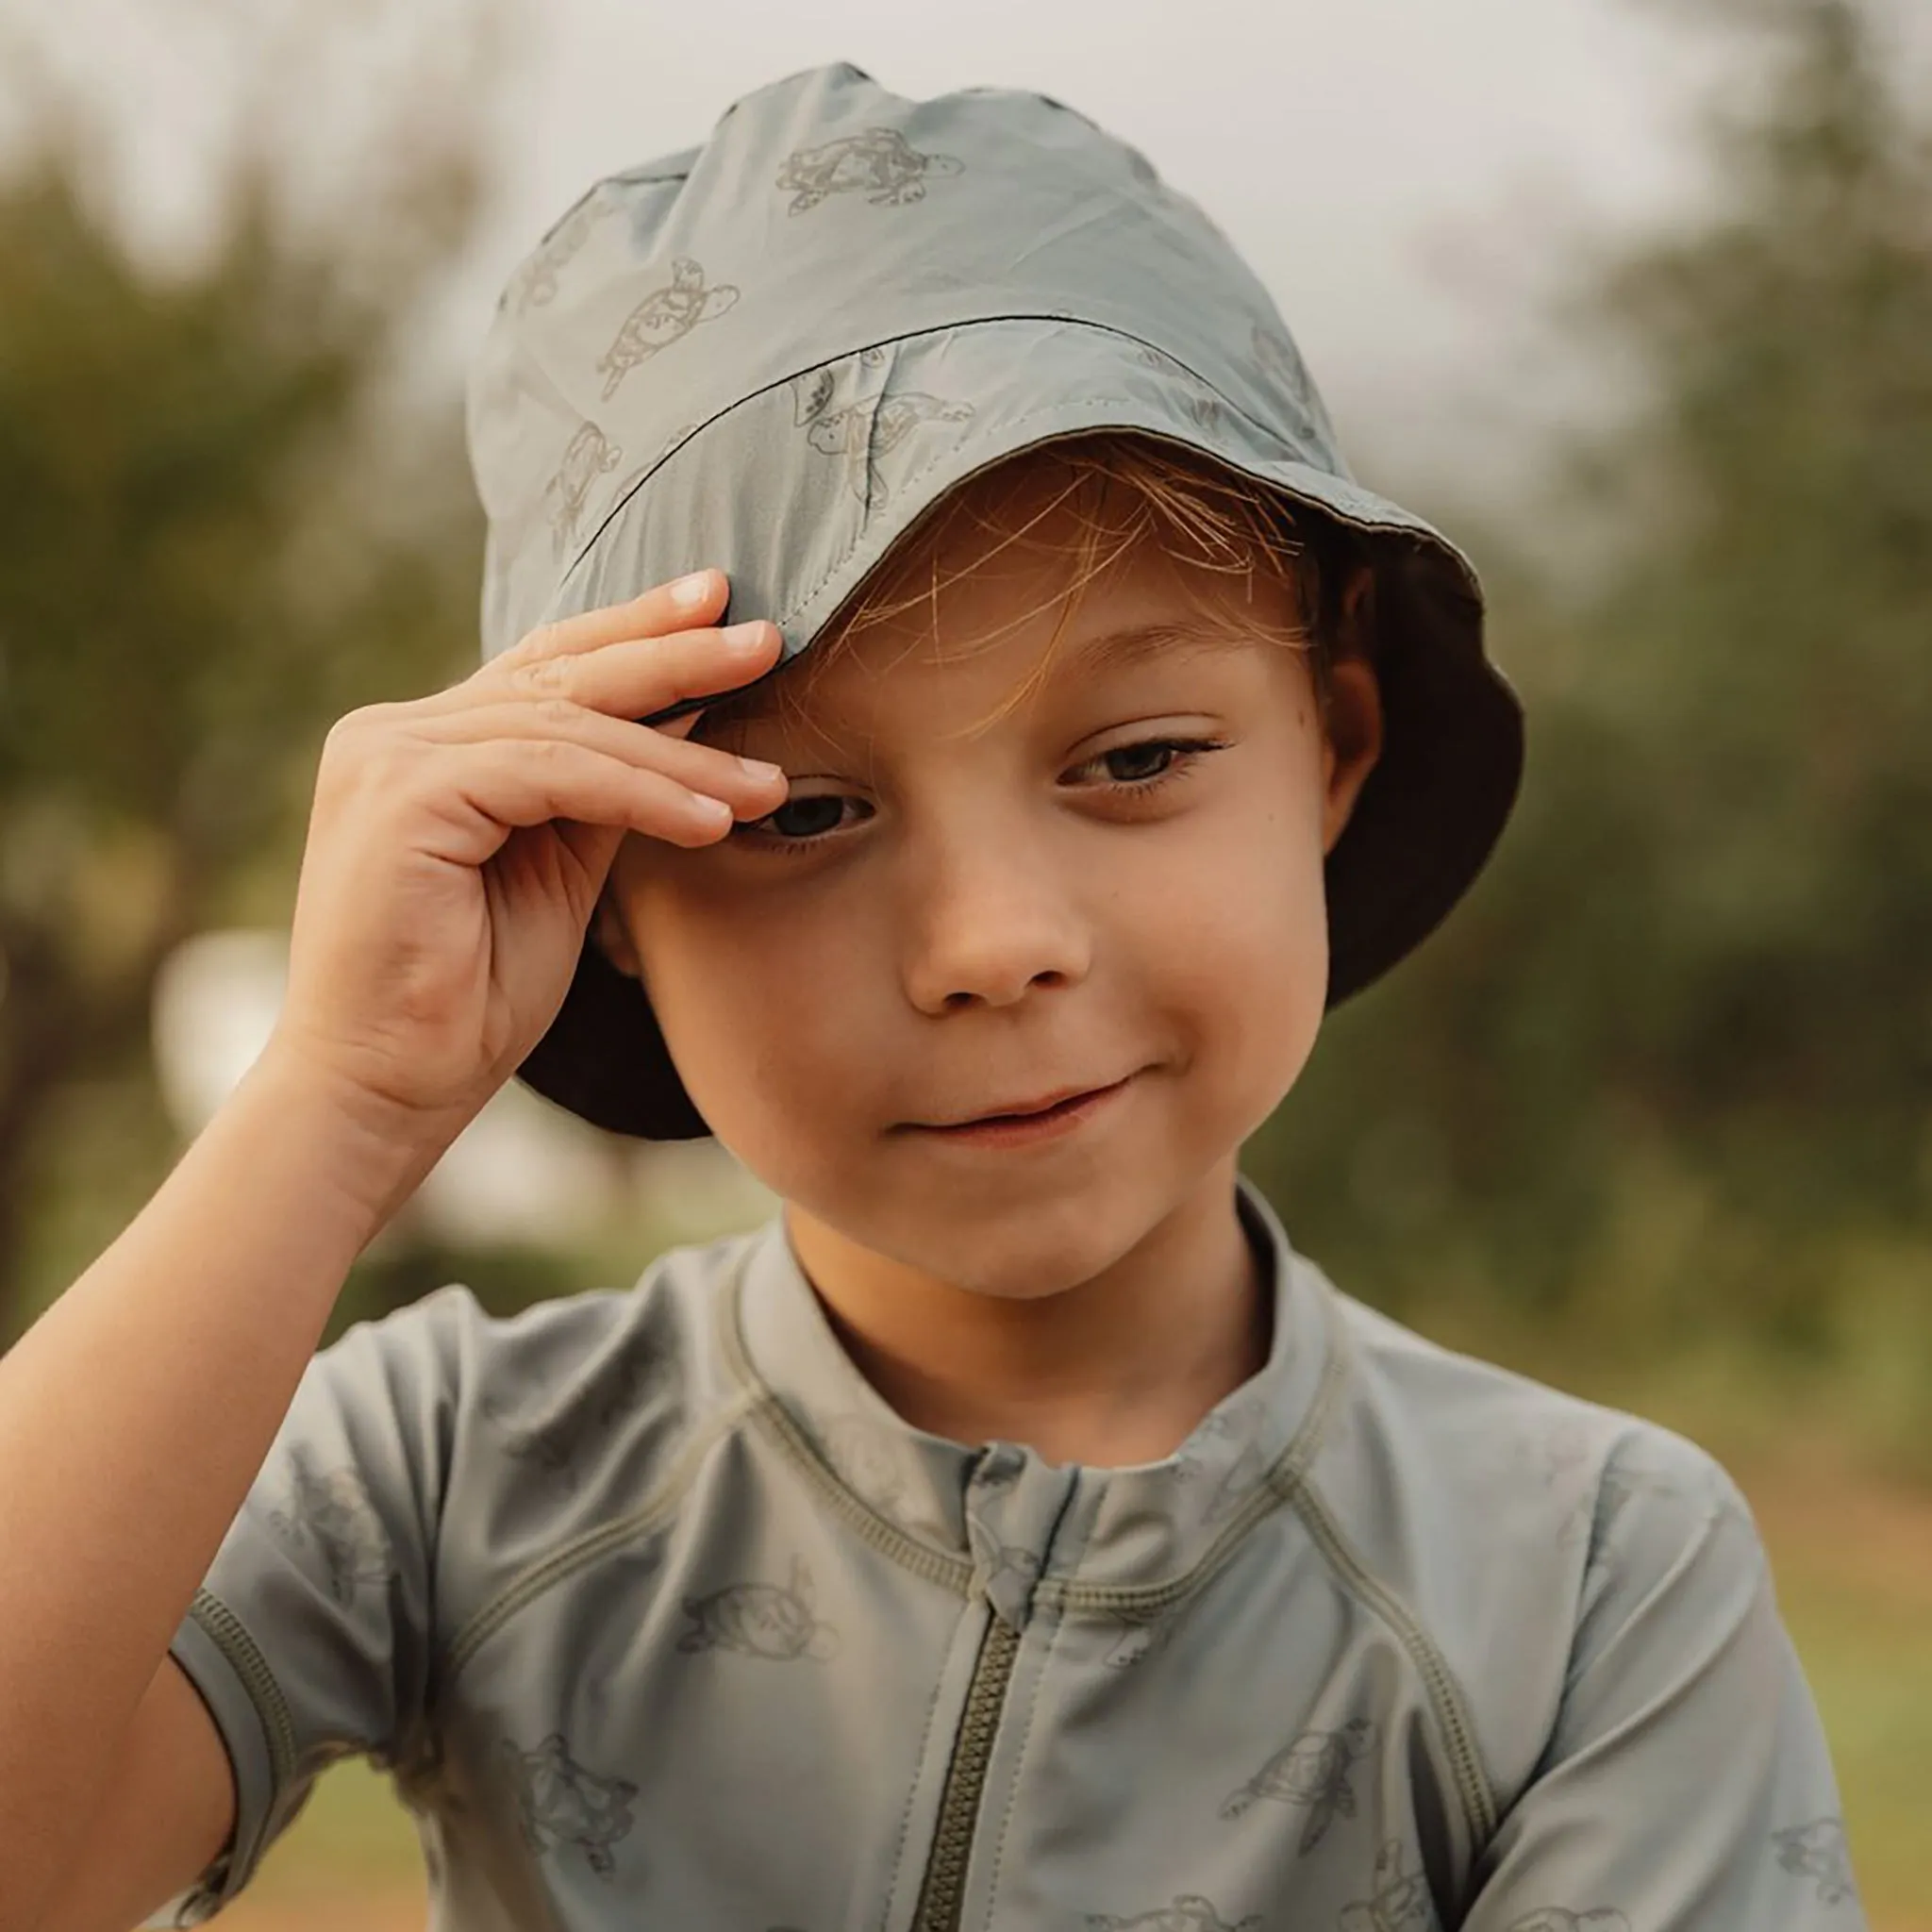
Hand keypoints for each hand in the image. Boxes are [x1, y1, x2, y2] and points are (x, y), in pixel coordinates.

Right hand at [263, 569, 783, 1143]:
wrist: (385, 1091)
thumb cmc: (467, 1000)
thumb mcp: (558, 873)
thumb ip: (604, 792)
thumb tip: (688, 715)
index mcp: (424, 745)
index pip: (545, 671)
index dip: (634, 633)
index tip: (721, 607)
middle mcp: (394, 734)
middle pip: (558, 675)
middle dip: (671, 651)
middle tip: (767, 634)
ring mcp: (389, 757)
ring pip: (569, 727)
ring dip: (683, 758)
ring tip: (769, 787)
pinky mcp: (402, 795)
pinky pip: (553, 773)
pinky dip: (642, 794)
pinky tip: (712, 821)